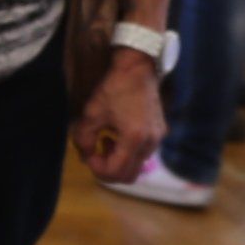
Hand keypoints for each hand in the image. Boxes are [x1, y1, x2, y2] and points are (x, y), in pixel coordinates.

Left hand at [76, 51, 165, 182]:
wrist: (137, 68)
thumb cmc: (114, 88)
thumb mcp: (91, 114)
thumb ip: (84, 140)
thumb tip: (85, 156)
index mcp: (134, 139)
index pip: (115, 172)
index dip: (97, 169)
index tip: (88, 155)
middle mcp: (150, 143)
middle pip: (128, 175)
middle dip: (108, 170)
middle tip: (96, 155)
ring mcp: (157, 138)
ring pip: (136, 165)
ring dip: (118, 161)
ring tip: (106, 141)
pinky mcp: (160, 132)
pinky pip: (143, 153)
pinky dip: (128, 152)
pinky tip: (117, 135)